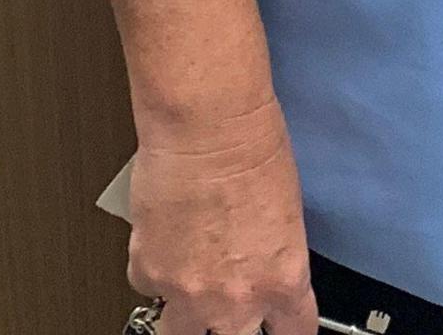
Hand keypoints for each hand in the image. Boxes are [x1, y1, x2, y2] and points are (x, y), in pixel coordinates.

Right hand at [126, 99, 317, 334]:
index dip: (285, 329)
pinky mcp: (148, 273)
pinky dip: (154, 272)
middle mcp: (237, 299)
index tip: (278, 327)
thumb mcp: (288, 216)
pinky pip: (149, 288)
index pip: (294, 333)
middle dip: (230, 324)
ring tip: (188, 282)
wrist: (205, 127)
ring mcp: (188, 292)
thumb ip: (273, 258)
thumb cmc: (252, 149)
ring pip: (180, 332)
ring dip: (186, 311)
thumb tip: (258, 268)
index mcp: (283, 281)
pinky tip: (164, 241)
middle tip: (224, 299)